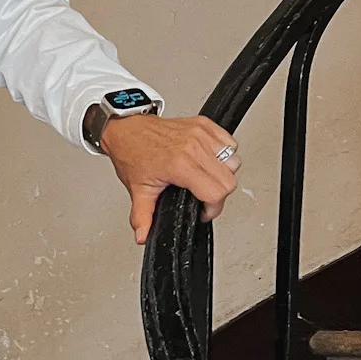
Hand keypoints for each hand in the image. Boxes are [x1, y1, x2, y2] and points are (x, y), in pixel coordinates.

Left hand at [99, 113, 239, 244]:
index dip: (212, 208)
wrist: (127, 130)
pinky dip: (224, 154)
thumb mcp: (138, 190)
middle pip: (229, 180)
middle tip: (203, 197)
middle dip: (218, 195)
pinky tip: (208, 161)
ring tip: (204, 178)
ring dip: (223, 173)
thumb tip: (143, 235)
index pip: (216, 192)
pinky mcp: (204, 124)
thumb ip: (142, 217)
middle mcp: (193, 146)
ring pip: (233, 160)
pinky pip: (229, 143)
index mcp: (180, 163)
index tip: (202, 211)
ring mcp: (200, 133)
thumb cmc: (132, 153)